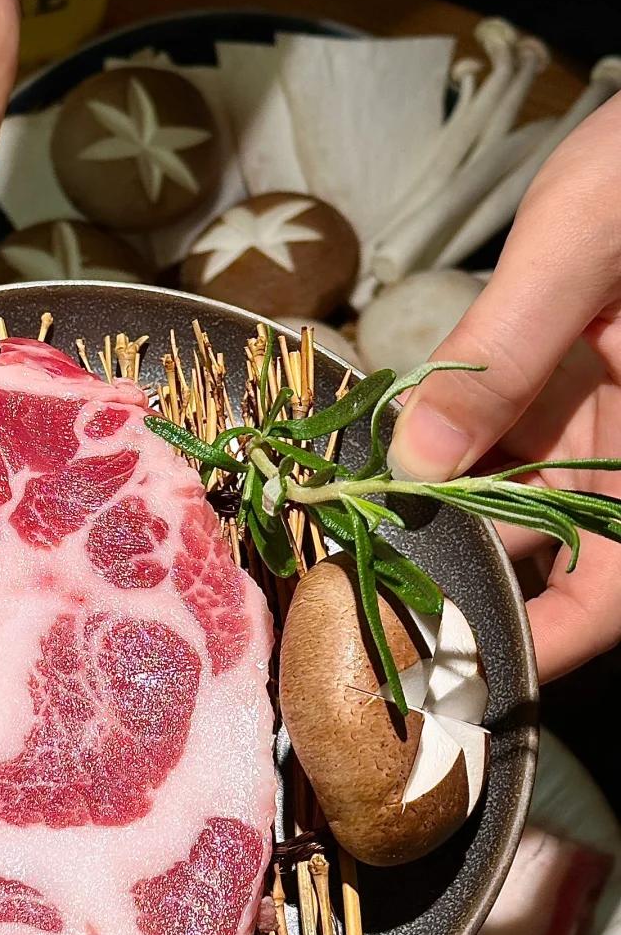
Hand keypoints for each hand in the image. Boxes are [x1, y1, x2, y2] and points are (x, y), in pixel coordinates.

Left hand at [389, 91, 620, 682]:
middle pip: (545, 553)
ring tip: (341, 542)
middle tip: (355, 608)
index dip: (545, 650)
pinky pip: (490, 433)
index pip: (613, 593)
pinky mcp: (554, 377)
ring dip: (431, 515)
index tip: (460, 690)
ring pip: (504, 496)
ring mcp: (588, 413)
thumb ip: (505, 353)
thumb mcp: (580, 244)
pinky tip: (370, 459)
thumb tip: (417, 461)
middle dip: (457, 579)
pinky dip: (435, 451)